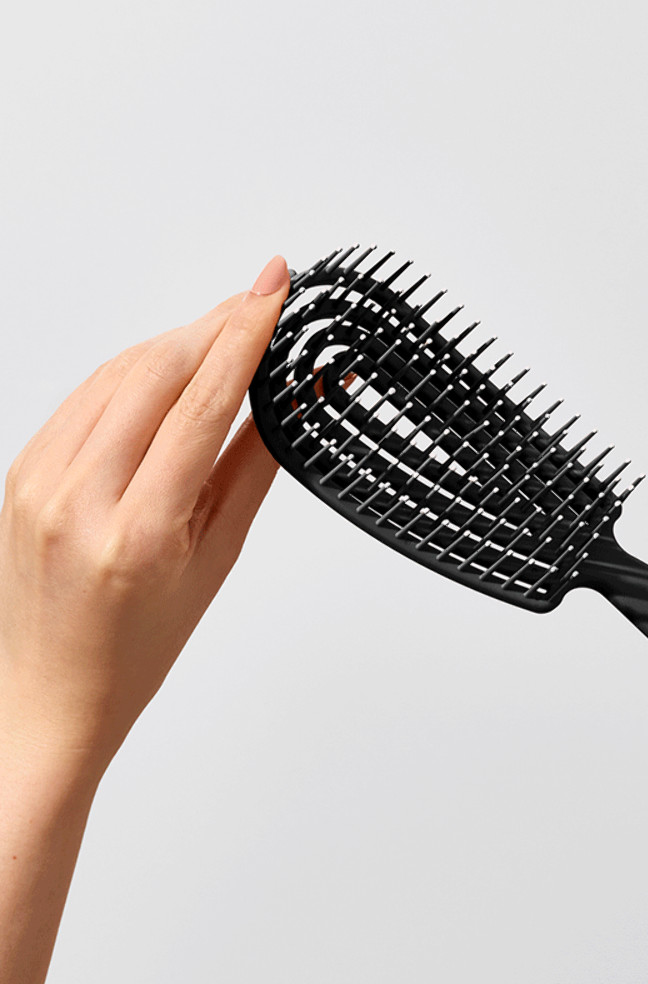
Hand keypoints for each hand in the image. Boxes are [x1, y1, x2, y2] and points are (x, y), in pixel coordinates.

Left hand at [0, 254, 288, 771]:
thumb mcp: (215, 559)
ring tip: (226, 327)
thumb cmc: (138, 645)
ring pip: (116, 373)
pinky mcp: (20, 471)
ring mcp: (37, 481)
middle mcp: (77, 498)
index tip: (273, 292)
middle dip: (215, 323)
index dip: (243, 338)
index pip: (199, 406)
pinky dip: (134, 368)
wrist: (50, 692)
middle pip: (154, 373)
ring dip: (177, 340)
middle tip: (261, 297)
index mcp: (138, 532)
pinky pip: (83, 396)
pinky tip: (169, 362)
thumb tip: (285, 402)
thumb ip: (249, 470)